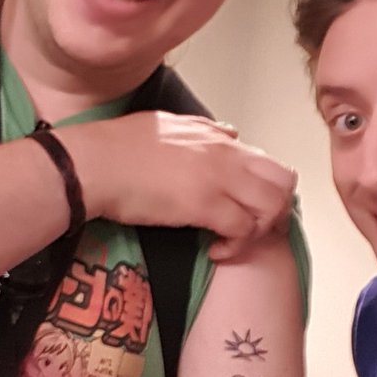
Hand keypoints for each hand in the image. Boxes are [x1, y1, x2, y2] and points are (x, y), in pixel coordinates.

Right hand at [62, 111, 296, 259]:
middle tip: (254, 232)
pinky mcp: (205, 204)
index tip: (249, 212)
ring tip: (234, 243)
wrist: (93, 163)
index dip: (267, 192)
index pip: (269, 162)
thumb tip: (229, 134)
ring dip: (260, 231)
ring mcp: (218, 178)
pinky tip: (214, 252)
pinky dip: (235, 246)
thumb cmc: (118, 148)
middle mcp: (226, 155)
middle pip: (284, 182)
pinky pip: (244, 229)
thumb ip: (204, 131)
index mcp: (218, 139)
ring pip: (272, 206)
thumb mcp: (168, 125)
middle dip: (277, 212)